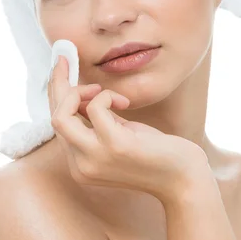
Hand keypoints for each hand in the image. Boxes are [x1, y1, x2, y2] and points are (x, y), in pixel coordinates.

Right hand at [47, 56, 211, 203]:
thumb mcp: (118, 136)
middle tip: (67, 59)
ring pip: (61, 116)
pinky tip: (124, 102)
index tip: (61, 67)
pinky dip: (107, 96)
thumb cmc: (155, 155)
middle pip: (55, 118)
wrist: (184, 180)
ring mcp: (95, 158)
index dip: (56, 94)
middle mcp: (82, 166)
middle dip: (59, 84)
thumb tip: (80, 94)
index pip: (58, 125)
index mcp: (81, 165)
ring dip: (80, 92)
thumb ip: (96, 121)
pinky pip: (95, 107)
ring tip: (101, 91)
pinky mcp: (114, 145)